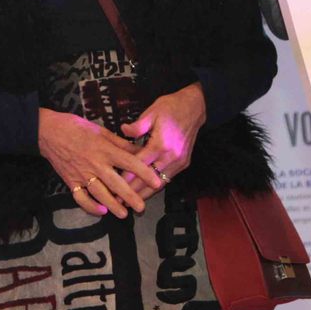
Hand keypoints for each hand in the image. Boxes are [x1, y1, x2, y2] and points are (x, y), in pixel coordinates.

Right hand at [38, 109, 160, 219]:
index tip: (156, 182)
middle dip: (130, 196)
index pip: (129, 162)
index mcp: (104, 149)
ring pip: (99, 193)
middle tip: (142, 207)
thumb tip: (139, 150)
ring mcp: (82, 174)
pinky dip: (90, 206)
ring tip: (124, 214)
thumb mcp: (101, 131)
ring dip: (113, 205)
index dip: (144, 173)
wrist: (47, 132)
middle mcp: (95, 164)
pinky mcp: (70, 181)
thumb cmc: (76, 127)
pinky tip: (100, 211)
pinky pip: (80, 197)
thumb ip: (120, 143)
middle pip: (116, 183)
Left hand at [121, 84, 206, 199]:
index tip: (115, 185)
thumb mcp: (152, 112)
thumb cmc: (171, 107)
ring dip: (146, 193)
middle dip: (134, 191)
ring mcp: (179, 162)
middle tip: (120, 201)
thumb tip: (123, 130)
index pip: (140, 165)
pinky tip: (147, 192)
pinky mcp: (184, 163)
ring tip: (132, 202)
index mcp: (161, 144)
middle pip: (149, 179)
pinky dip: (157, 186)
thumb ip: (137, 125)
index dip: (127, 176)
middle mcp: (171, 156)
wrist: (195, 107)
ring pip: (160, 182)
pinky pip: (168, 178)